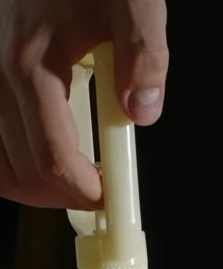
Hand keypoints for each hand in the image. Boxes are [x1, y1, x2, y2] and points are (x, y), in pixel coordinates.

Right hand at [0, 0, 167, 208]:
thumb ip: (142, 54)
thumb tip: (142, 110)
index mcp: (31, 64)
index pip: (53, 160)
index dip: (85, 190)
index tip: (109, 194)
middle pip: (24, 173)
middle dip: (65, 194)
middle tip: (98, 188)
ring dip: (35, 187)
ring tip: (72, 179)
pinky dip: (12, 166)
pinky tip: (37, 162)